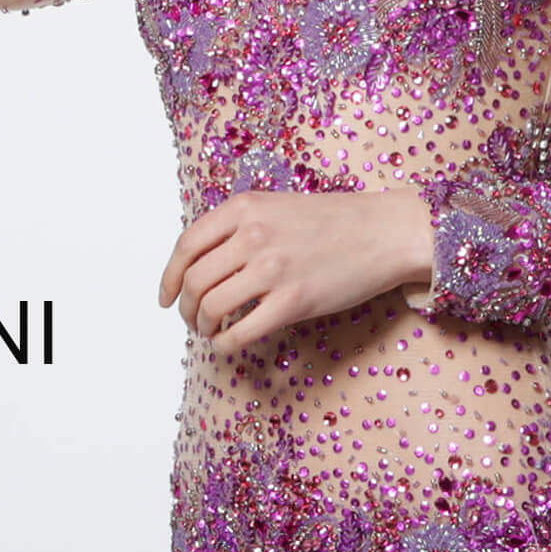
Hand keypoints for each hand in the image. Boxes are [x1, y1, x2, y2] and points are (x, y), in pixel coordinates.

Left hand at [157, 189, 433, 350]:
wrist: (384, 232)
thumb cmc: (334, 221)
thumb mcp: (277, 207)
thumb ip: (239, 227)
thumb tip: (202, 266)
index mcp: (245, 208)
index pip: (187, 246)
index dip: (169, 277)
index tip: (166, 297)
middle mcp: (253, 235)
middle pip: (195, 281)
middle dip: (185, 307)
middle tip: (192, 319)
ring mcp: (273, 269)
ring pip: (212, 307)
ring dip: (203, 326)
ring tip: (211, 331)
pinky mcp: (294, 301)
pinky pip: (241, 332)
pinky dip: (225, 344)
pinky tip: (228, 343)